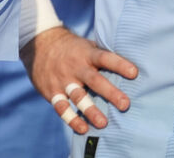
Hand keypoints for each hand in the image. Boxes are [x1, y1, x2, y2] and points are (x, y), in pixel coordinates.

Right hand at [20, 27, 137, 133]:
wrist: (39, 44)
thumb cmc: (72, 48)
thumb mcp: (86, 45)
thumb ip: (102, 55)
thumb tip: (134, 64)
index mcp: (86, 54)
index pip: (104, 58)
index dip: (119, 64)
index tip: (134, 73)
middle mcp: (75, 67)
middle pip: (94, 80)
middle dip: (110, 93)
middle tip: (125, 104)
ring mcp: (62, 80)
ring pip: (78, 96)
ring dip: (90, 110)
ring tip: (103, 123)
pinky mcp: (52, 91)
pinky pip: (61, 107)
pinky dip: (71, 118)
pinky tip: (83, 128)